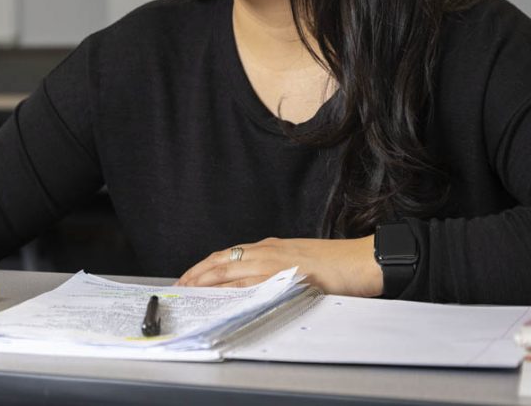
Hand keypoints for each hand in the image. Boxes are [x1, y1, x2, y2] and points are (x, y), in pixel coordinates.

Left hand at [176, 235, 382, 296]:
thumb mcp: (297, 264)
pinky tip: (221, 296)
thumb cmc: (336, 264)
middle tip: (179, 285)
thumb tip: (254, 288)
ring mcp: (276, 260)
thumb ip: (275, 272)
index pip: (227, 255)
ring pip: (231, 268)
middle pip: (222, 260)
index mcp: (269, 247)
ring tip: (190, 290)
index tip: (189, 277)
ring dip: (208, 280)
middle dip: (197, 273)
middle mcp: (267, 250)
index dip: (205, 267)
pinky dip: (234, 288)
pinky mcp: (286, 272)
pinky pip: (253, 281)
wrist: (364, 259)